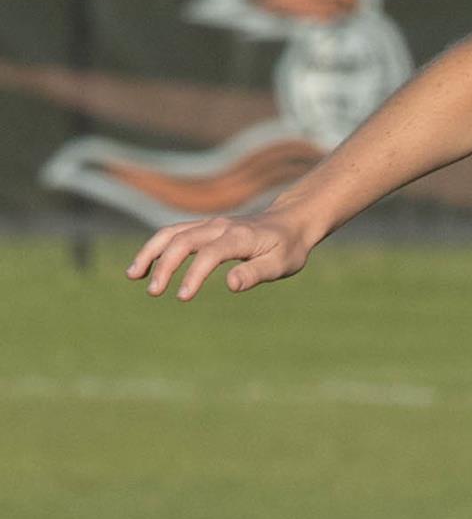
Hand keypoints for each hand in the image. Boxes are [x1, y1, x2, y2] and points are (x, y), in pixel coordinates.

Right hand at [126, 213, 313, 300]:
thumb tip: (230, 285)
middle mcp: (220, 226)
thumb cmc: (288, 247)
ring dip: (150, 252)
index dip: (194, 275)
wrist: (291, 221)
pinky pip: (174, 233)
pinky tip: (145, 267)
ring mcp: (210, 224)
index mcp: (240, 237)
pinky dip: (156, 247)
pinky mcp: (204, 227)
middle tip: (154, 292)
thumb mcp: (281, 264)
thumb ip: (255, 273)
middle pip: (183, 240)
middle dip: (164, 265)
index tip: (183, 297)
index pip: (210, 254)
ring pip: (171, 233)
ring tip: (133, 275)